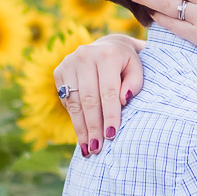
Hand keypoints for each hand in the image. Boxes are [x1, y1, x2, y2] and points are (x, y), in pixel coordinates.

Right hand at [52, 33, 143, 153]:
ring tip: (88, 149)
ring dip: (81, 128)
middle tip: (97, 149)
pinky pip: (67, 101)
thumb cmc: (127, 64)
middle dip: (93, 127)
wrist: (108, 46)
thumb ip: (134, 84)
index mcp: (107, 55)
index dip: (110, 115)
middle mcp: (84, 56)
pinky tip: (81, 134)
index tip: (112, 136)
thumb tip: (123, 100)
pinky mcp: (59, 71)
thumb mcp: (137, 70)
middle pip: (89, 99)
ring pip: (74, 103)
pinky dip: (75, 119)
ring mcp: (68, 63)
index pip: (108, 91)